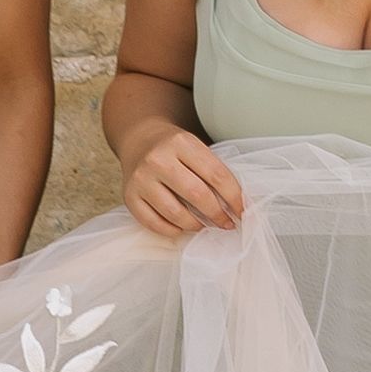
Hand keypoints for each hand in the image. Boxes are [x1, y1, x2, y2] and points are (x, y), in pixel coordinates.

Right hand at [119, 124, 244, 239]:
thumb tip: (235, 206)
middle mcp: (158, 159)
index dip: (234, 197)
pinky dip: (171, 230)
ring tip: (204, 226)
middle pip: (197, 195)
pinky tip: (181, 228)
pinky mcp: (129, 196)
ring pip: (174, 213)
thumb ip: (211, 171)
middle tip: (225, 224)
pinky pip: (153, 223)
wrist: (139, 141)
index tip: (241, 211)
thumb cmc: (173, 148)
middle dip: (217, 214)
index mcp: (181, 143)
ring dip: (195, 225)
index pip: (216, 175)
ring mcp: (141, 179)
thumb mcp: (194, 147)